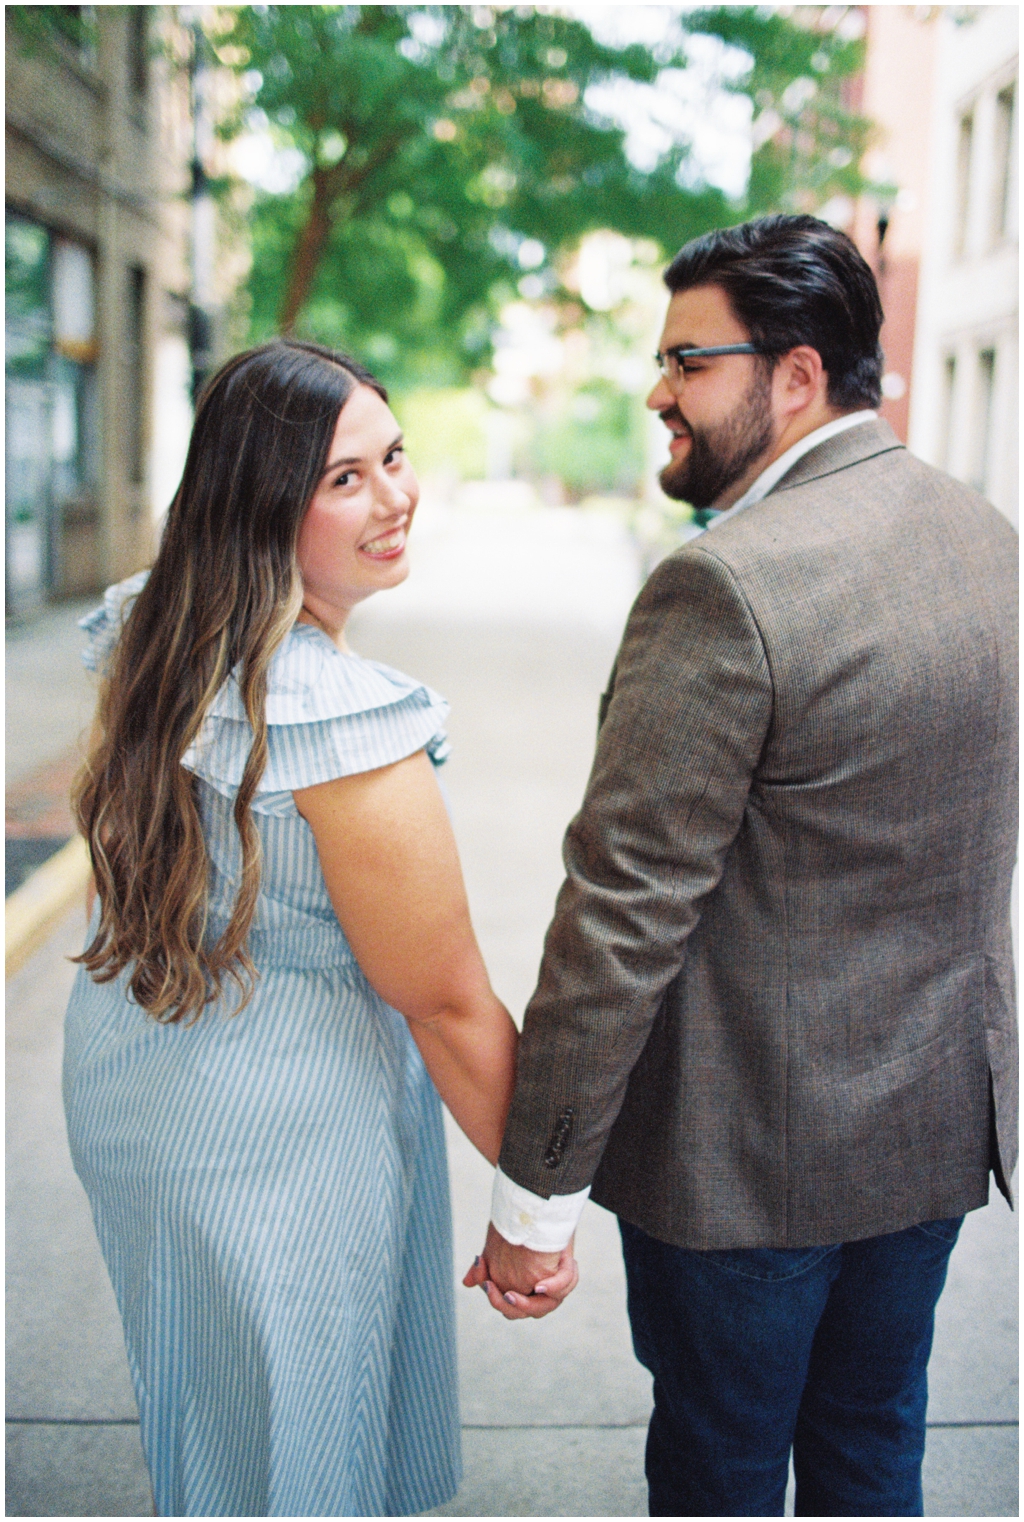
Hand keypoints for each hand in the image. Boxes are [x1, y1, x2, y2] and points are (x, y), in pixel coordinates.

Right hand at [462, 1221, 578, 1319]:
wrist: (541, 1207)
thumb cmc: (521, 1229)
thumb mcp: (499, 1249)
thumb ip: (486, 1269)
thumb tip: (467, 1283)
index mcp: (525, 1289)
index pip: (510, 1307)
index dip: (496, 1298)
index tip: (484, 1280)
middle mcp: (541, 1290)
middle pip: (524, 1312)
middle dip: (504, 1303)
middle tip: (490, 1287)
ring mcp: (553, 1281)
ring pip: (543, 1307)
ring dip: (524, 1304)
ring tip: (510, 1293)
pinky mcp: (564, 1269)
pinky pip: (562, 1286)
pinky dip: (552, 1288)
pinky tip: (539, 1287)